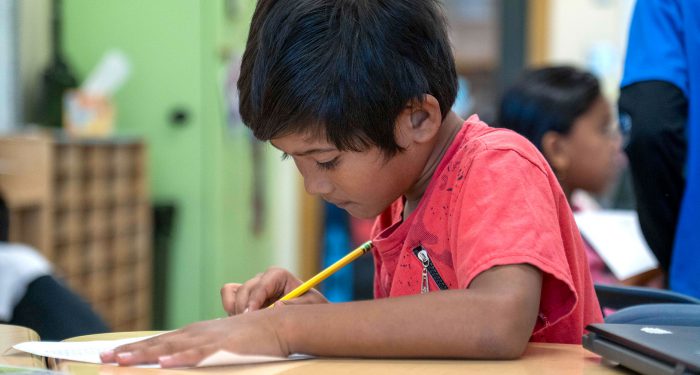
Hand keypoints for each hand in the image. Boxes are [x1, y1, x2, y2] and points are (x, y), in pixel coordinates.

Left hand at [100, 310, 287, 367]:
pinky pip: (198, 354)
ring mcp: (209, 339)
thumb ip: (201, 351)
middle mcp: (197, 333)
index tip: (113, 355)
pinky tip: (164, 363)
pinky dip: (180, 358)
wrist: (278, 325)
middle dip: (130, 352)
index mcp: (195, 333)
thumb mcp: (221, 344)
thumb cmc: (252, 337)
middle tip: (103, 359)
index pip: (159, 341)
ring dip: (146, 354)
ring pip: (171, 347)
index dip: (135, 348)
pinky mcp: (224, 347)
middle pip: (158, 343)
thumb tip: (181, 361)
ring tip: (122, 361)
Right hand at [221, 267, 327, 314]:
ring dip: (235, 309)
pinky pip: (229, 298)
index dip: (254, 300)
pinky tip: (241, 322)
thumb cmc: (310, 306)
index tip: (251, 314)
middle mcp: (262, 279)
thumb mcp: (311, 304)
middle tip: (248, 325)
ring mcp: (252, 287)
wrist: (306, 312)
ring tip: (245, 324)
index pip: (261, 285)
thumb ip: (295, 304)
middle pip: (244, 290)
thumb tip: (277, 305)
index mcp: (278, 275)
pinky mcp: (244, 297)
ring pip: (233, 293)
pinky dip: (230, 309)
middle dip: (244, 308)